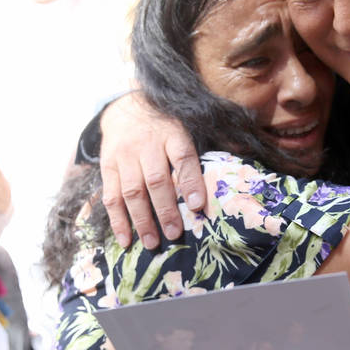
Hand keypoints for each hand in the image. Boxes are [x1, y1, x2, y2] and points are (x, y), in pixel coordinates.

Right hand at [98, 92, 204, 248]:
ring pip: (132, 191)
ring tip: (152, 243)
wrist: (126, 105)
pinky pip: (111, 195)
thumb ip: (211, 139)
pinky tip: (126, 240)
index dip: (190, 182)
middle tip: (174, 234)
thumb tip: (242, 149)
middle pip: (156, 180)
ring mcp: (125, 156)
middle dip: (165, 210)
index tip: (198, 206)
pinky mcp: (108, 166)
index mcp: (172, 134)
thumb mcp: (188, 123)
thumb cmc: (166, 123)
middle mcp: (146, 145)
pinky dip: (118, 220)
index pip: (183, 158)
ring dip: (141, 220)